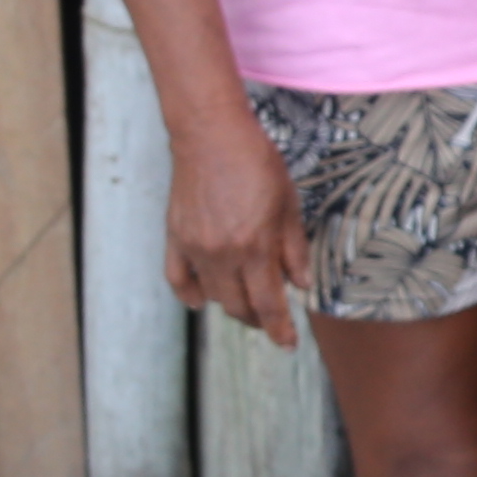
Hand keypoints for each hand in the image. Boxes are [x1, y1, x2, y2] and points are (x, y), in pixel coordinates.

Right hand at [166, 118, 316, 346]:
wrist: (211, 133)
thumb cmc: (256, 161)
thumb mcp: (288, 204)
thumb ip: (294, 248)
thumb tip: (301, 284)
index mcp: (255, 247)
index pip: (269, 304)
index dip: (280, 330)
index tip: (288, 343)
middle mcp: (222, 254)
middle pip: (239, 307)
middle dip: (258, 319)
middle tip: (270, 318)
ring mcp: (195, 248)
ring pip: (212, 297)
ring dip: (231, 305)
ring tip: (245, 300)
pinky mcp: (175, 237)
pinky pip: (178, 279)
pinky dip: (190, 294)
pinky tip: (202, 298)